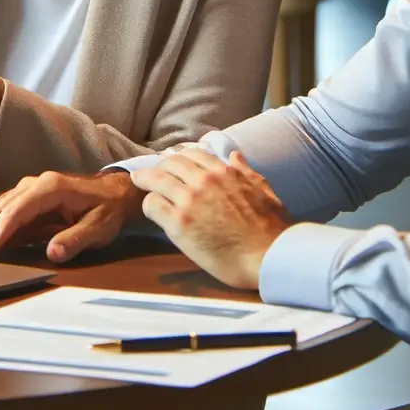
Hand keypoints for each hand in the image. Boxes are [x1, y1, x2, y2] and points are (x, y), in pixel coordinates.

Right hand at [0, 171, 144, 262]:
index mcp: (50, 187)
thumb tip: (52, 253)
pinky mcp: (28, 202)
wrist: (116, 193)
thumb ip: (76, 239)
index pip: (18, 210)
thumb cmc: (108, 209)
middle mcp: (35, 185)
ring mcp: (29, 192)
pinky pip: (4, 215)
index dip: (0, 232)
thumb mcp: (98, 227)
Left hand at [131, 145, 290, 288]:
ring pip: (156, 179)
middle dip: (160, 166)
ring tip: (139, 182)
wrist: (268, 255)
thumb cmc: (271, 227)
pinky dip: (149, 204)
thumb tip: (234, 155)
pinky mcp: (178, 223)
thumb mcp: (263, 189)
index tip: (173, 162)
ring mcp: (189, 200)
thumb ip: (245, 171)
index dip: (180, 157)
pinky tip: (151, 210)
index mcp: (224, 171)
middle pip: (171, 163)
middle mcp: (204, 180)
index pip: (193, 154)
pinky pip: (152, 205)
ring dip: (146, 180)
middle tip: (151, 172)